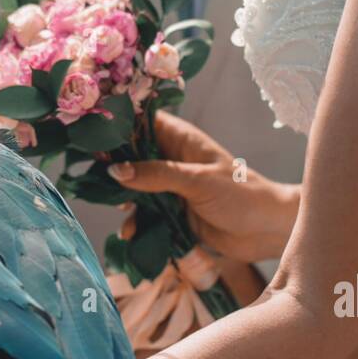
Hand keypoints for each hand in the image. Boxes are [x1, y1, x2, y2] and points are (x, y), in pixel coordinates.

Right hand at [109, 112, 299, 263]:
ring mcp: (171, 189)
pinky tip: (131, 234)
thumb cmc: (242, 196)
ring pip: (134, 190)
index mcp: (181, 140)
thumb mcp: (197, 181)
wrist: (267, 232)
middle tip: (93, 182)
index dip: (117, 126)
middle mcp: (172, 161)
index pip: (142, 123)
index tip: (90, 136)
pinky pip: (145, 216)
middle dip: (112, 170)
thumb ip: (156, 175)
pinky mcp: (172, 214)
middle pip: (131, 158)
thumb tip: (115, 170)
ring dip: (124, 203)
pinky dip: (136, 224)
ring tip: (123, 214)